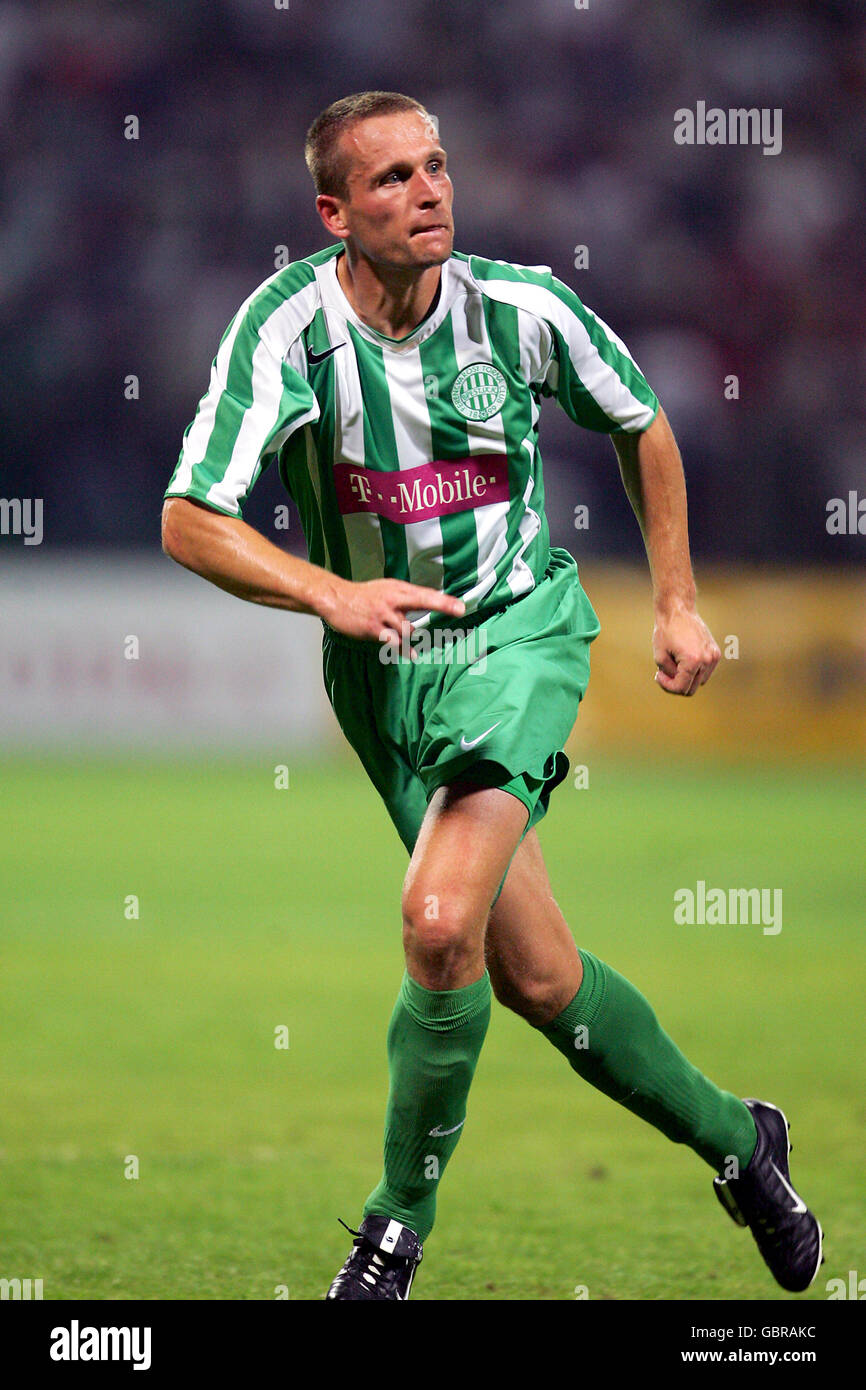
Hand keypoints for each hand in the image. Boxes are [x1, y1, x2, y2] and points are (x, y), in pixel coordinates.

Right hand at [320, 576, 465, 643]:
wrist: (336, 599)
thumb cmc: (363, 596)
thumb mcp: (385, 590)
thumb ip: (403, 598)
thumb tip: (422, 606)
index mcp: (397, 589)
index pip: (425, 594)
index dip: (443, 600)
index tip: (460, 606)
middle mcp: (393, 599)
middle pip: (422, 601)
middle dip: (442, 605)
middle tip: (460, 610)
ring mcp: (383, 614)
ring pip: (407, 629)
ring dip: (411, 637)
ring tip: (405, 638)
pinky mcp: (374, 628)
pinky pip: (393, 641)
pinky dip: (404, 649)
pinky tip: (412, 654)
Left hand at [652, 604, 720, 695]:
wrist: (678, 610)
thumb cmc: (666, 631)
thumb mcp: (659, 656)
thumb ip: (668, 674)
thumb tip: (678, 684)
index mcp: (693, 661)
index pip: (681, 688)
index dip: (667, 686)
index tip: (658, 675)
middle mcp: (707, 660)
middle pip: (692, 688)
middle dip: (676, 684)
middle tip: (664, 672)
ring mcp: (713, 656)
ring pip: (699, 681)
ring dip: (686, 677)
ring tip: (674, 662)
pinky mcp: (716, 653)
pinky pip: (704, 672)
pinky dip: (694, 670)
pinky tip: (683, 658)